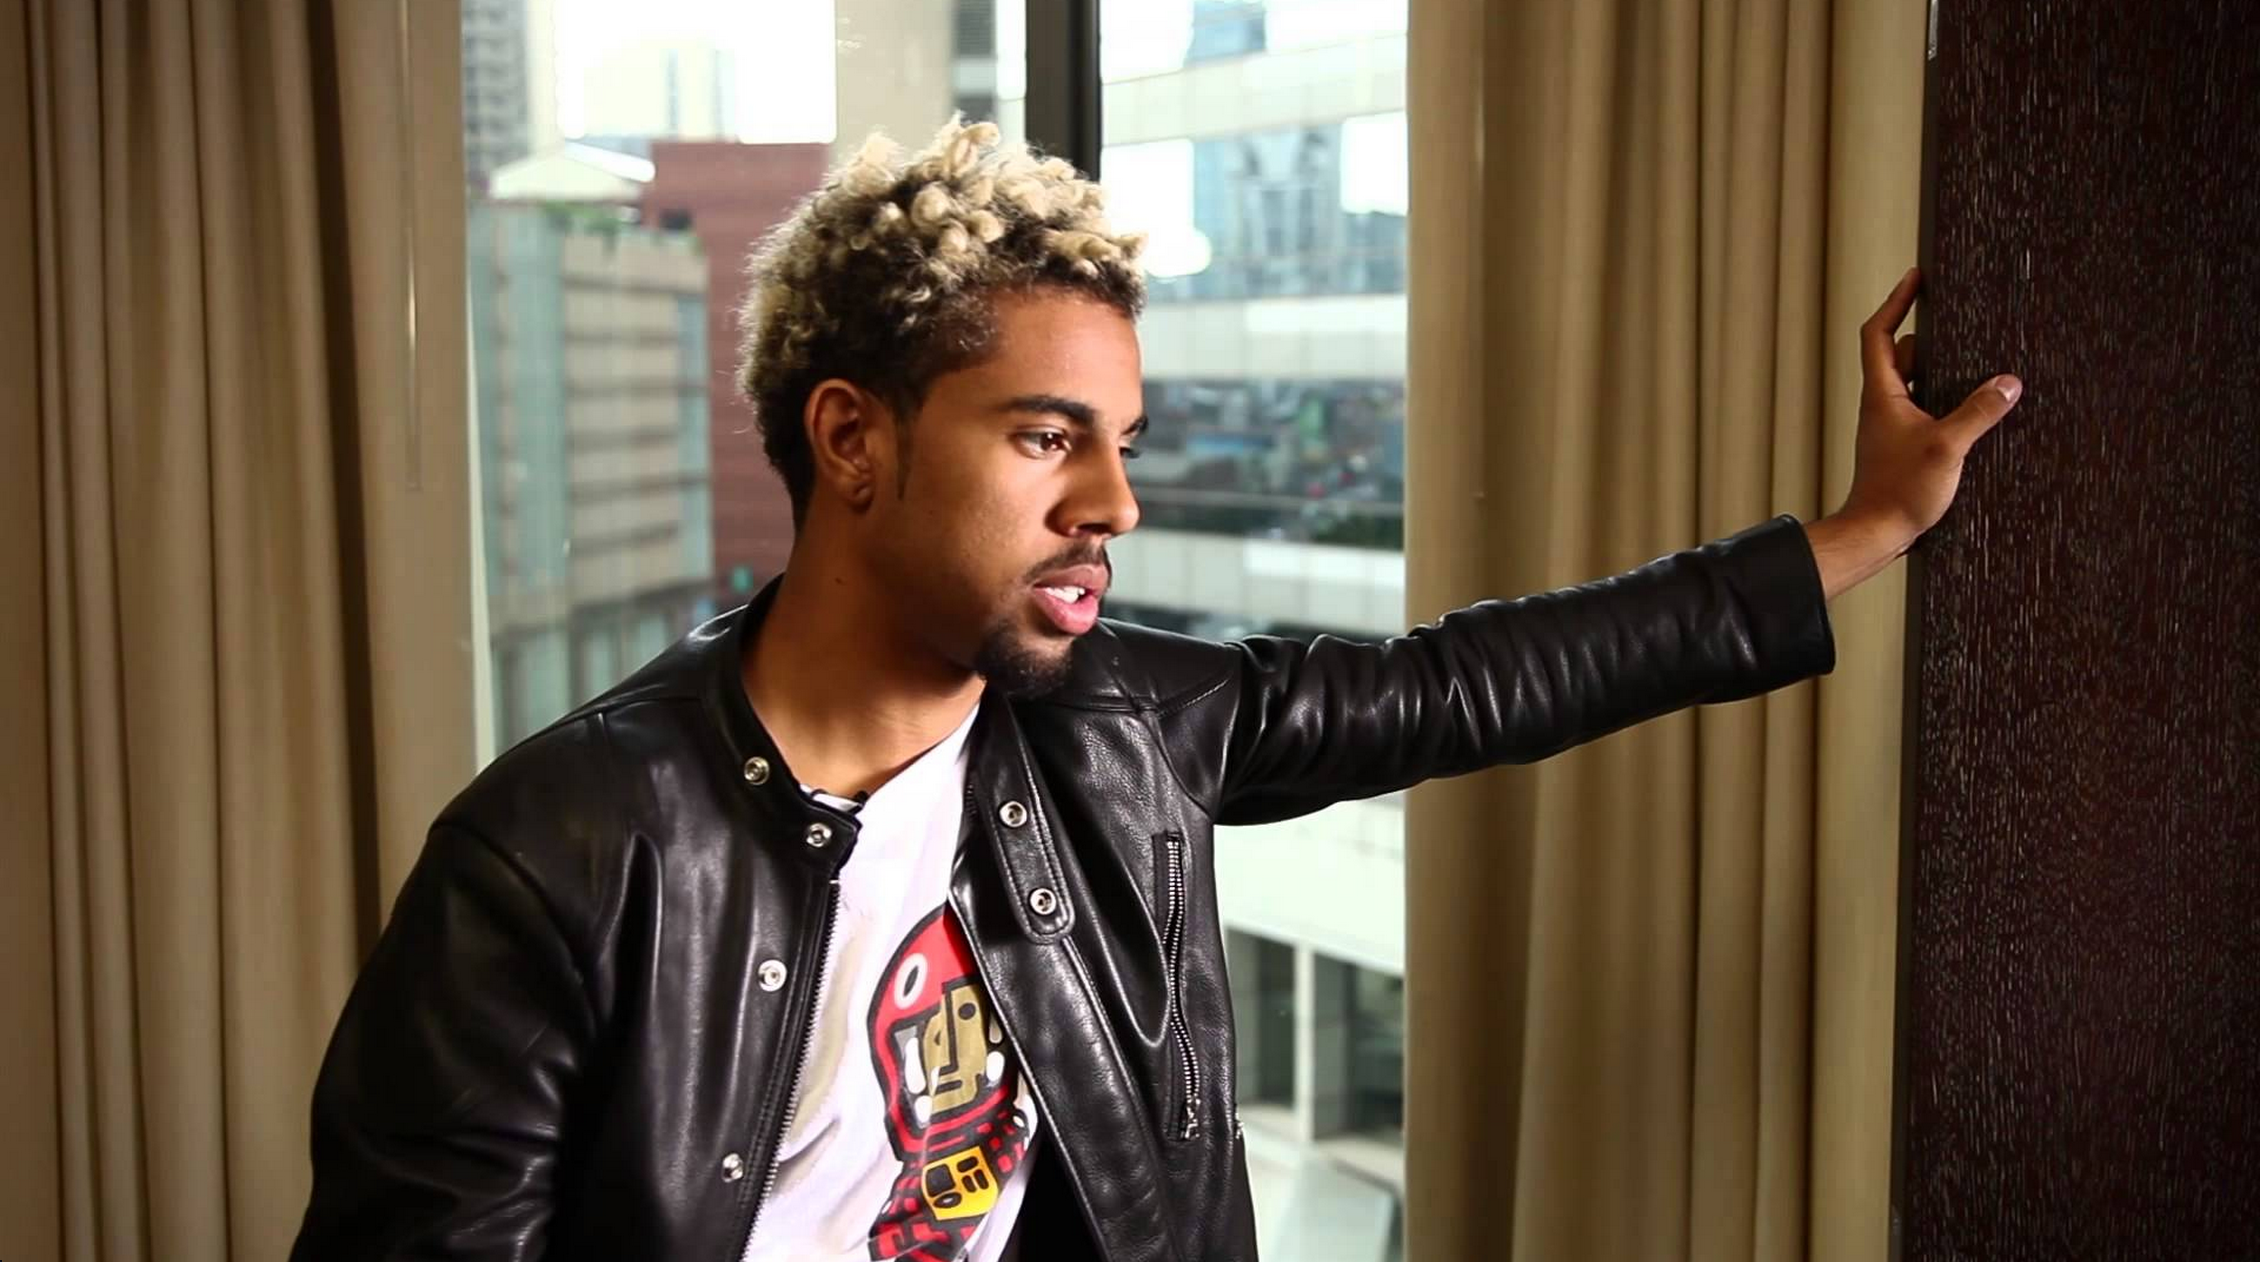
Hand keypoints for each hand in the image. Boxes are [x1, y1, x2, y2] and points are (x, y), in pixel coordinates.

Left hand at [1836, 266, 2021, 550]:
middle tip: (1960, 315)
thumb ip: (1978, 412)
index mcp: (1882, 394)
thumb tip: (2008, 382)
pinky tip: (1976, 406)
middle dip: (1927, 333)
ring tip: (1979, 359)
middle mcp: (1883, 405)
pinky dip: (1946, 400)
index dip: (1896, 302)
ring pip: (1916, 383)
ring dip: (1942, 370)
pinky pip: (1926, 409)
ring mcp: (1893, 426)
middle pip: (1900, 354)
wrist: (1876, 534)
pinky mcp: (1906, 446)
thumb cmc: (1898, 492)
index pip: (1878, 333)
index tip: (1916, 277)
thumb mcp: (1946, 447)